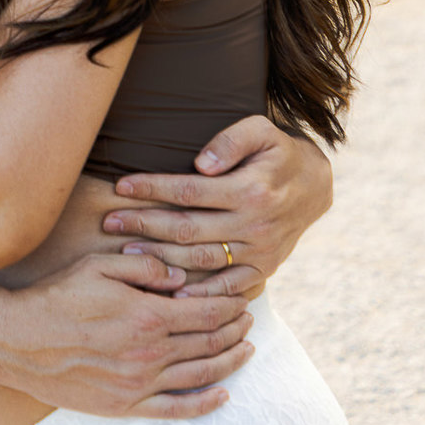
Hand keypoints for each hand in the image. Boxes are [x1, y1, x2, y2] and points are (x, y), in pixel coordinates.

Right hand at [0, 250, 253, 418]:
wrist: (18, 341)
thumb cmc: (57, 297)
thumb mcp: (99, 266)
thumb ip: (145, 268)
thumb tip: (182, 277)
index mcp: (147, 314)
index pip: (207, 310)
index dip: (232, 303)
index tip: (246, 295)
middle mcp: (150, 353)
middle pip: (210, 342)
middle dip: (237, 329)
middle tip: (250, 319)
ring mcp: (140, 384)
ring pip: (201, 375)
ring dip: (230, 362)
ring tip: (247, 349)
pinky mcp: (126, 406)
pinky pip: (177, 410)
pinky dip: (206, 404)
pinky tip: (223, 395)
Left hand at [100, 116, 332, 297]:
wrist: (315, 185)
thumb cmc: (277, 151)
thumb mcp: (261, 130)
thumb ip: (231, 141)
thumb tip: (202, 163)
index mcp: (251, 189)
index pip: (189, 190)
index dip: (152, 188)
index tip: (120, 186)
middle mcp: (255, 224)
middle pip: (188, 229)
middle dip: (144, 225)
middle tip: (109, 223)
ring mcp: (260, 251)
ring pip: (201, 260)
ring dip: (161, 259)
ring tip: (126, 253)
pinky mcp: (264, 269)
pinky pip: (228, 287)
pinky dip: (200, 294)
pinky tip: (170, 293)